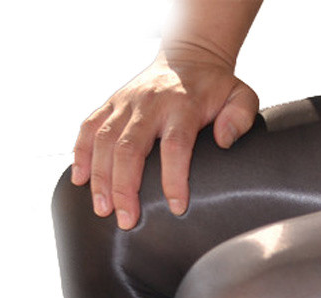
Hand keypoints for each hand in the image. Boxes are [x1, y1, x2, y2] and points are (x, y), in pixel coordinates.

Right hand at [72, 46, 258, 228]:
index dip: (174, 179)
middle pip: (130, 148)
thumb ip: (239, 117)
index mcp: (182, 106)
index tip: (177, 207)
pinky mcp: (111, 103)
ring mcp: (126, 103)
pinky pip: (89, 127)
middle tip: (127, 220)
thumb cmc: (216, 86)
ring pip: (104, 141)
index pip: (176, 146)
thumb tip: (224, 140)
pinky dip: (81, 153)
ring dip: (101, 178)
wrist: (189, 55)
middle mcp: (149, 104)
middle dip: (125, 187)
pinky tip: (80, 180)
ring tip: (103, 209)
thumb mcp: (240, 95)